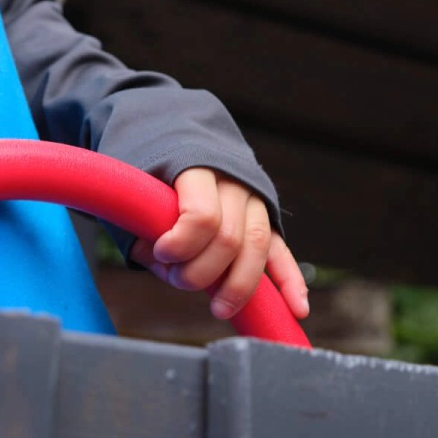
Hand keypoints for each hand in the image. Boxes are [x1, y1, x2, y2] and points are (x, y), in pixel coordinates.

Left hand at [130, 168, 309, 322]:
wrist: (178, 128)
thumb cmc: (152, 162)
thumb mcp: (140, 180)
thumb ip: (145, 221)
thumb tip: (156, 258)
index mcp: (200, 165)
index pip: (203, 216)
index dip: (181, 244)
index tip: (159, 252)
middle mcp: (234, 181)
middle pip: (231, 238)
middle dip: (202, 272)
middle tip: (176, 278)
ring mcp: (254, 198)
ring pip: (258, 247)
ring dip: (240, 285)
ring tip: (219, 309)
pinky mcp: (264, 216)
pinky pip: (279, 250)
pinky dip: (290, 280)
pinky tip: (297, 308)